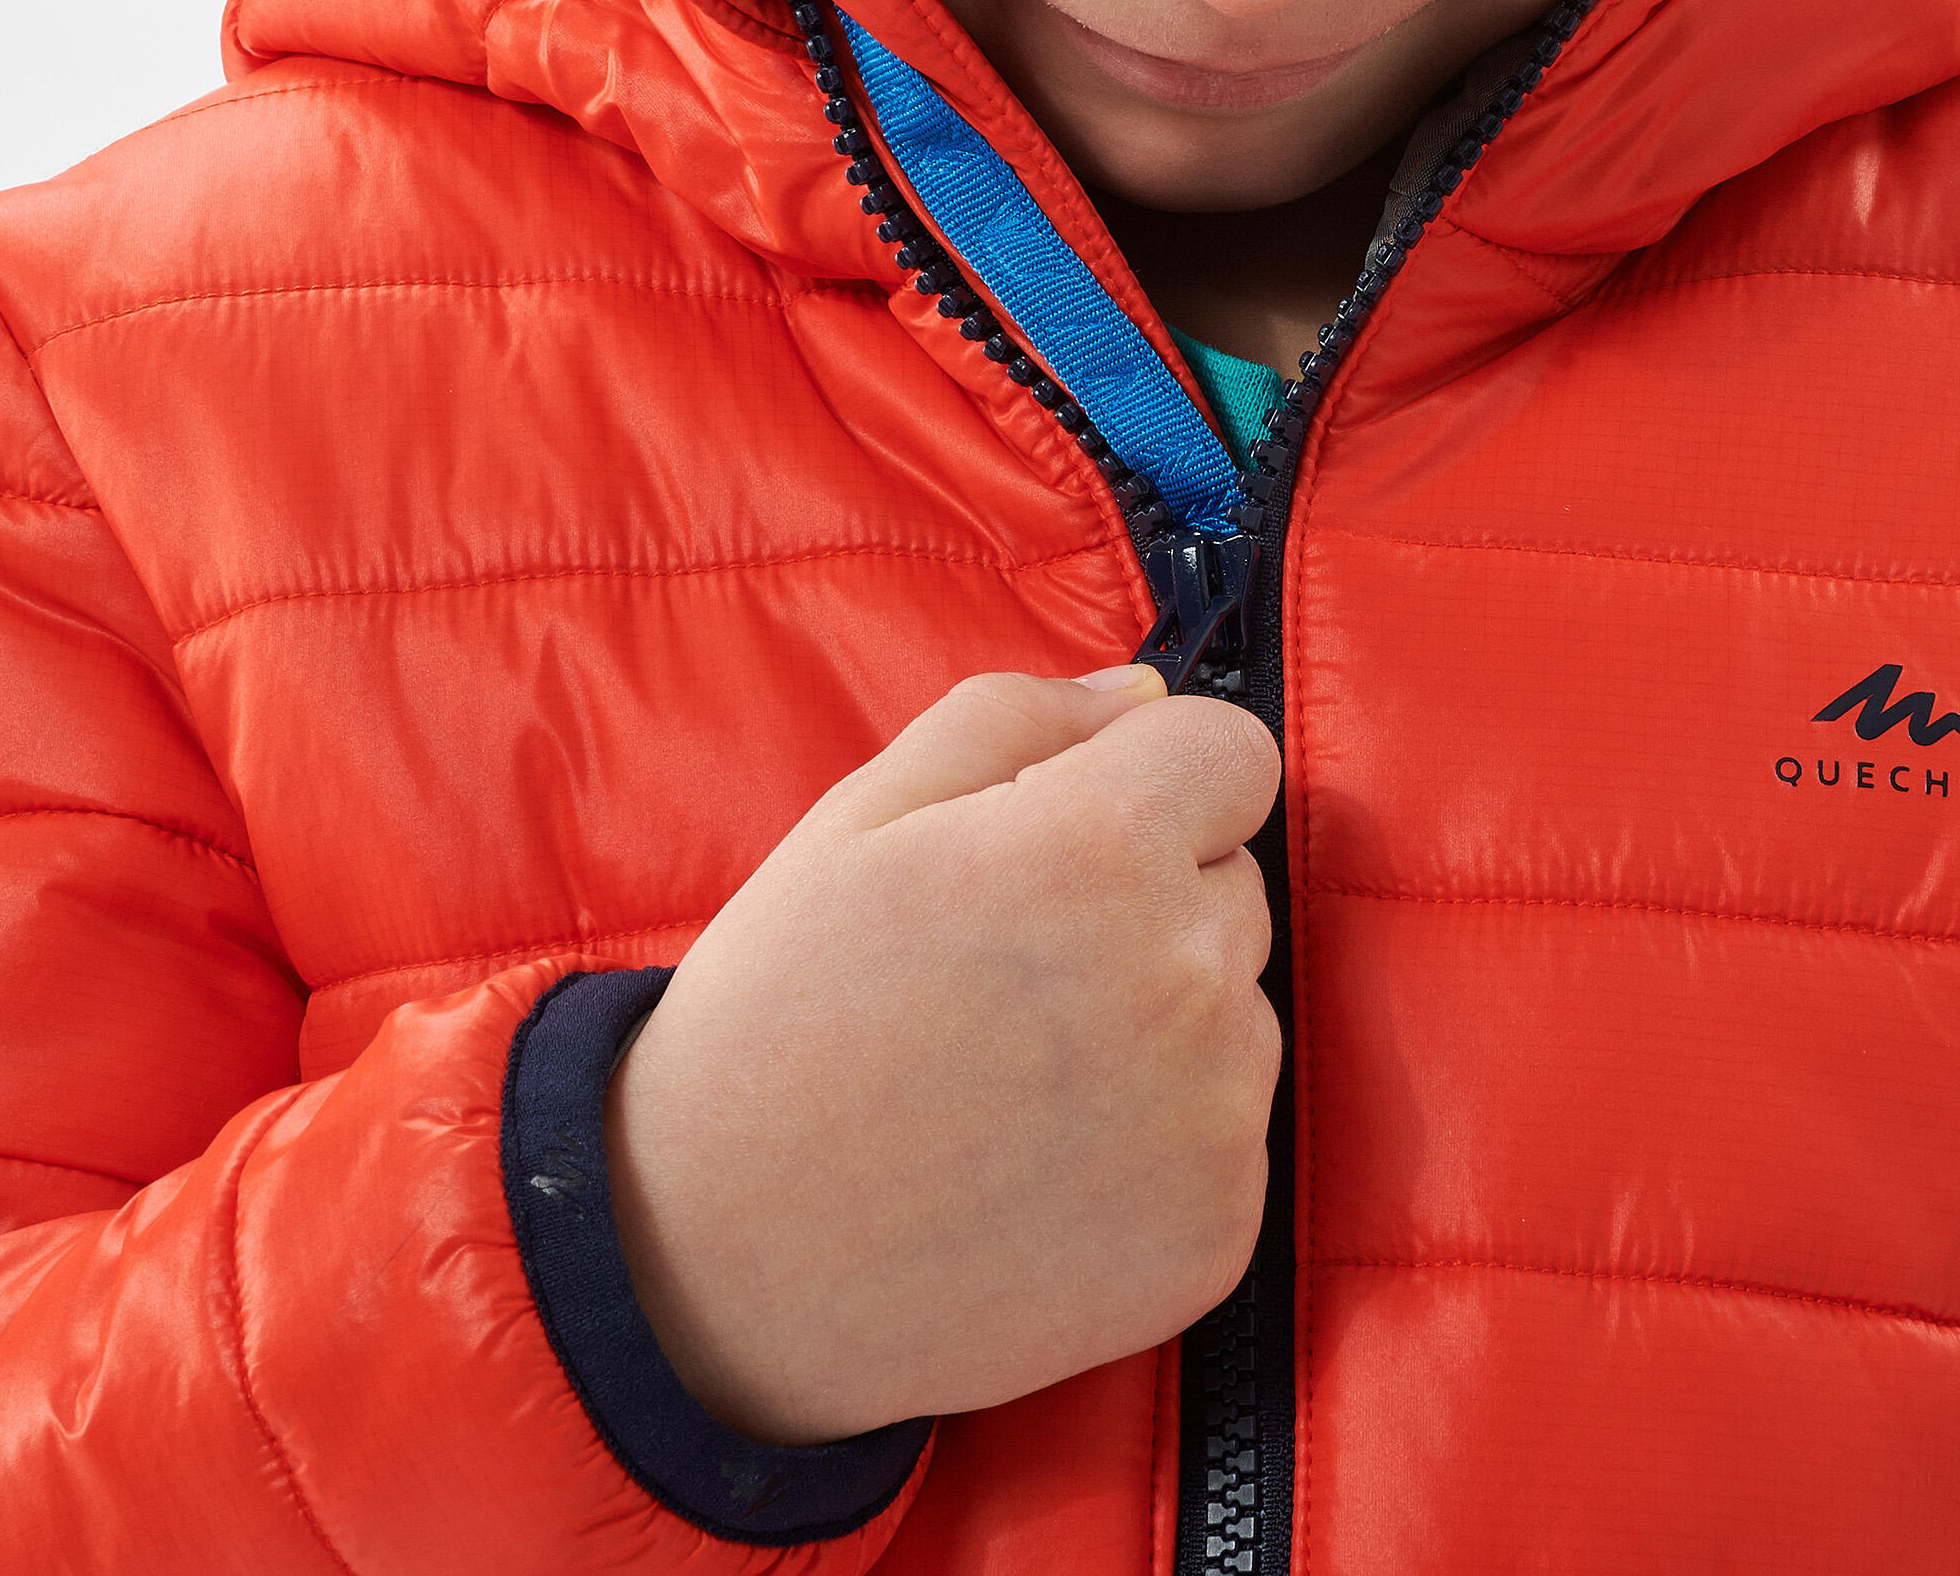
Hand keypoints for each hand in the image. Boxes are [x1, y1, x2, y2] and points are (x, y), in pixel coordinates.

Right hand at [603, 664, 1282, 1442]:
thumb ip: (1019, 717)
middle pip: (1234, 884)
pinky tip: (1042, 1164)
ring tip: (1015, 1078)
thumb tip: (1145, 693)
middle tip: (1011, 972)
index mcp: (1103, 848)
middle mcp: (1189, 977)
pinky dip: (1160, 1146)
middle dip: (1150, 900)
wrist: (721, 1265)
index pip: (1234, 754)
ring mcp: (1214, 1118)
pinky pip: (1228, 1138)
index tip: (1075, 832)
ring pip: (1237, 1012)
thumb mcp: (864, 815)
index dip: (1152, 780)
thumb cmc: (781, 1014)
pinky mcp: (1221, 1233)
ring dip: (1164, 1025)